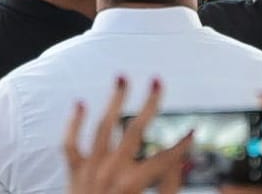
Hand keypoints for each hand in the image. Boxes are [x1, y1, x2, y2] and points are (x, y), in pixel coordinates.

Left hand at [64, 76, 187, 193]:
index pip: (163, 158)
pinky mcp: (73, 175)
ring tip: (122, 79)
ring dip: (113, 101)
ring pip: (102, 128)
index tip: (192, 131)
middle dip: (148, 104)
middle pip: (133, 131)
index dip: (181, 145)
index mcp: (132, 186)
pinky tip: (79, 103)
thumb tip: (177, 165)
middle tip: (157, 82)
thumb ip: (167, 189)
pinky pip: (70, 145)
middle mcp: (110, 174)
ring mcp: (89, 172)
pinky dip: (73, 124)